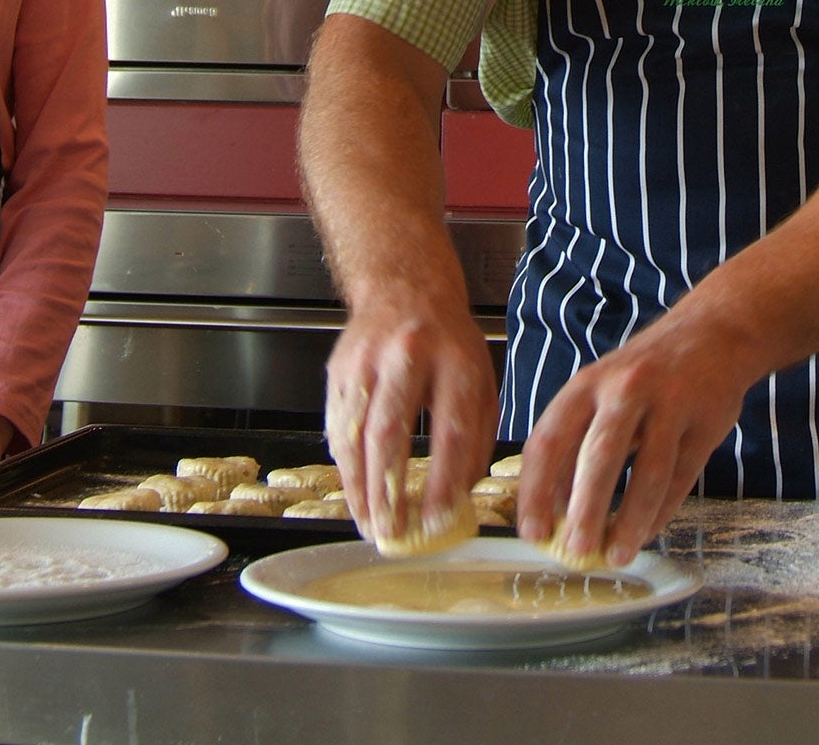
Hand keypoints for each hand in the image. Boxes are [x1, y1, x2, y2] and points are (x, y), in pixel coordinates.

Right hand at [323, 293, 496, 547]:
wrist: (405, 287)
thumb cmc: (449, 343)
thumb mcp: (482, 380)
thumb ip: (477, 436)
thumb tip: (460, 497)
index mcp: (456, 359)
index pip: (451, 430)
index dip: (443, 481)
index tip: (438, 520)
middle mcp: (409, 356)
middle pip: (390, 432)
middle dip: (387, 490)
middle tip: (390, 532)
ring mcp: (367, 360)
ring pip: (354, 432)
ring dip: (358, 486)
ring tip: (368, 523)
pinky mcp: (339, 368)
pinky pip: (336, 424)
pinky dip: (344, 464)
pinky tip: (354, 491)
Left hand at [515, 312, 753, 568]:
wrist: (713, 332)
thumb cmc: (644, 373)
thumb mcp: (600, 391)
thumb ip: (577, 441)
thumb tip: (555, 509)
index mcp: (587, 384)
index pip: (550, 440)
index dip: (536, 490)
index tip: (532, 532)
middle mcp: (625, 389)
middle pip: (600, 456)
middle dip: (586, 510)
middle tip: (576, 550)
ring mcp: (670, 404)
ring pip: (648, 472)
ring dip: (630, 521)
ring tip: (617, 555)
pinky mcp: (706, 421)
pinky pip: (681, 476)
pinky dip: (661, 511)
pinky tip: (646, 533)